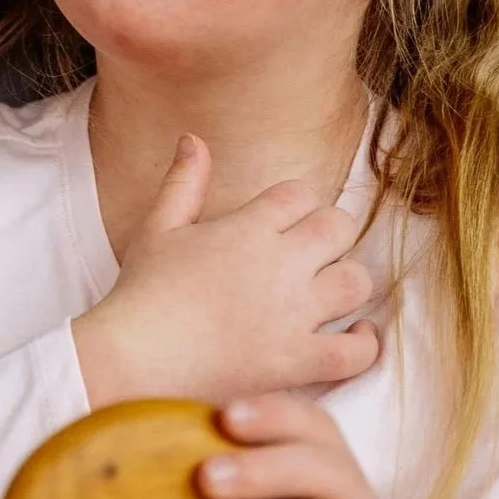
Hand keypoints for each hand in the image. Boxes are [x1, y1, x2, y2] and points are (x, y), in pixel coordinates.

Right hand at [73, 134, 378, 408]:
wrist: (134, 359)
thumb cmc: (142, 293)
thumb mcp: (158, 227)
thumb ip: (183, 182)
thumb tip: (193, 138)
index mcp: (248, 227)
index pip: (300, 194)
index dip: (297, 205)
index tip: (287, 221)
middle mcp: (280, 264)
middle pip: (338, 228)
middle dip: (331, 234)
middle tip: (316, 251)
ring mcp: (293, 314)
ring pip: (355, 282)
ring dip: (348, 282)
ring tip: (331, 290)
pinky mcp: (297, 361)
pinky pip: (354, 352)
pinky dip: (364, 344)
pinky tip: (355, 337)